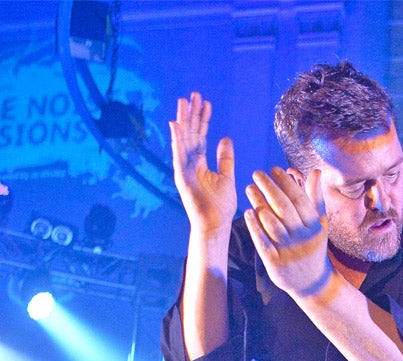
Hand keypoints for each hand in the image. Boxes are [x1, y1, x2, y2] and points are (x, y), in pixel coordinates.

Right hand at [169, 92, 236, 234]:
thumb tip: (225, 138)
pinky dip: (177, 139)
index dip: (203, 119)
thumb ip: (225, 158)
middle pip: (190, 134)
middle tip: (194, 94)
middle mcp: (190, 163)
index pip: (201, 136)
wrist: (215, 225)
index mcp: (200, 163)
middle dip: (192, 114)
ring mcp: (184, 169)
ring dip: (183, 120)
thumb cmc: (221, 206)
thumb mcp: (227, 176)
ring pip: (183, 140)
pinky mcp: (181, 177)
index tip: (206, 102)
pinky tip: (176, 124)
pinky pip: (178, 154)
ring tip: (184, 101)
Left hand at [243, 166, 331, 298]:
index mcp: (314, 226)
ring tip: (249, 189)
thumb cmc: (313, 248)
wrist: (312, 283)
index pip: (299, 198)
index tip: (274, 169)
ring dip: (259, 203)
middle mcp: (302, 238)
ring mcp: (288, 251)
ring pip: (272, 223)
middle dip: (269, 187)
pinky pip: (262, 241)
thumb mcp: (320, 224)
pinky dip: (254, 226)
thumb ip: (316, 198)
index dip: (286, 182)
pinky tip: (248, 212)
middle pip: (284, 207)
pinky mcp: (275, 262)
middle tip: (257, 173)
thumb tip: (315, 172)